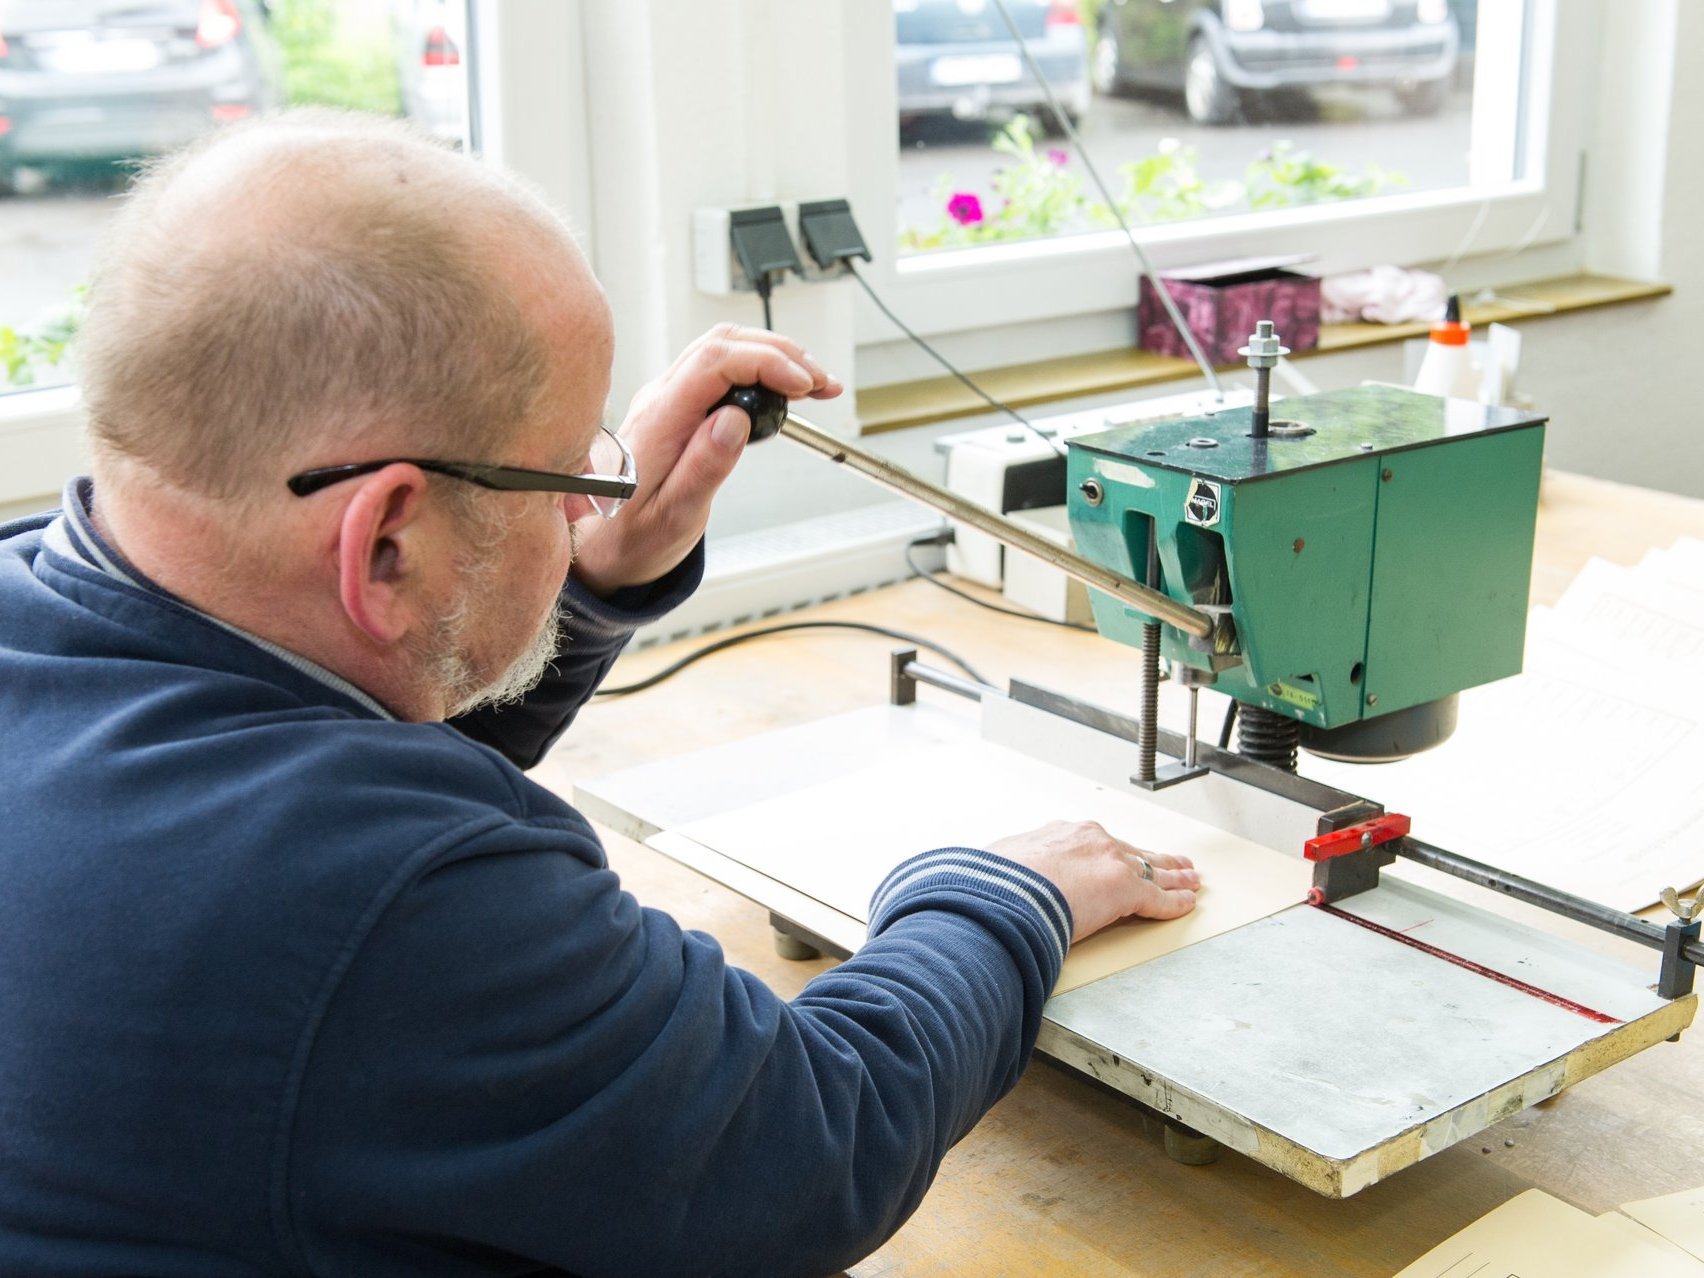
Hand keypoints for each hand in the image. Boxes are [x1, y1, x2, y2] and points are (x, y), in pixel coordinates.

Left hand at [570, 324, 841, 594]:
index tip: (802, 385)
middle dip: (780, 353)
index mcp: (658, 422)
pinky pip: (718, 370)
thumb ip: (703, 468)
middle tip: (822, 384)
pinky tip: (784, 389)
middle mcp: (659, 399)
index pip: (713, 363)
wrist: (604, 546)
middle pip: (721, 344)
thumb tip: (735, 420)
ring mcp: (666, 398)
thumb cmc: (635, 538)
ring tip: (814, 384)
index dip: (765, 362)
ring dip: (772, 356)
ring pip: (722, 349)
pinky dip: (758, 369)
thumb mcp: (673, 517)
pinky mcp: (676, 406)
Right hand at [986, 820, 1198, 941]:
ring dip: (1174, 877)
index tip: (1122, 854)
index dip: (1115, 851)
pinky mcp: (1126, 890)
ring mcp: (1112, 863)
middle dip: (1156, 858)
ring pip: (1152, 870)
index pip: (1099, 843)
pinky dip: (1174, 903)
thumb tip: (1001, 877)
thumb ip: (1015, 867)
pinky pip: (1157, 898)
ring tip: (1191, 881)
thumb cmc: (999, 879)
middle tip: (1175, 862)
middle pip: (1133, 851)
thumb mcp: (1004, 861)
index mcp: (1063, 833)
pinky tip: (1185, 904)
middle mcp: (1093, 841)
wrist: (1010, 887)